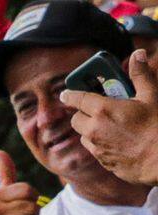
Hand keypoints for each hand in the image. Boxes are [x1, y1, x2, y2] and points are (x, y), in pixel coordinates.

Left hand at [61, 50, 157, 186]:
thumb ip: (141, 75)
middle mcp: (94, 129)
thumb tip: (137, 54)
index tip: (65, 93)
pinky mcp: (101, 160)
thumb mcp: (151, 96)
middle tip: (98, 107)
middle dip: (83, 112)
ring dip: (90, 128)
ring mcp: (96, 147)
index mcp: (103, 110)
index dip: (70, 94)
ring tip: (109, 123)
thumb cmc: (156, 127)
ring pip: (83, 134)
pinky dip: (98, 141)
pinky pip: (92, 148)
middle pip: (76, 118)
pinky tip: (115, 138)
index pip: (77, 99)